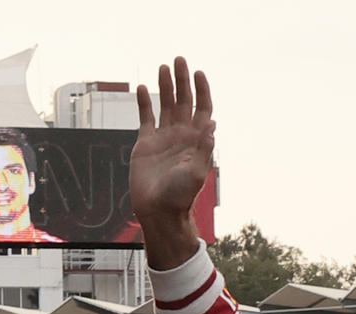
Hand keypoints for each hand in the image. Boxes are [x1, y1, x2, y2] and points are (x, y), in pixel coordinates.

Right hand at [131, 57, 213, 266]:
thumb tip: (211, 124)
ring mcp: (164, 138)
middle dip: (182, 80)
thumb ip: (203, 149)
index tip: (198, 73)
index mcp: (196, 140)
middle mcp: (181, 135)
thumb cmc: (180, 197)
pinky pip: (146, 118)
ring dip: (165, 86)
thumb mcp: (197, 173)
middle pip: (184, 101)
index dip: (202, 90)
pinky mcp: (146, 144)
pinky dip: (144, 103)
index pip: (202, 108)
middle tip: (179, 60)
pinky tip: (143, 88)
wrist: (158, 212)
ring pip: (166, 105)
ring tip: (163, 67)